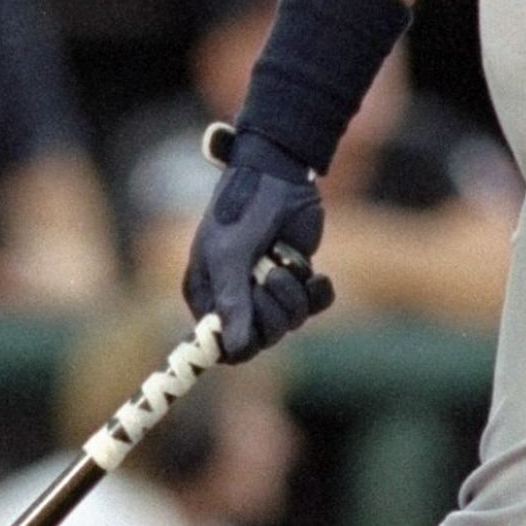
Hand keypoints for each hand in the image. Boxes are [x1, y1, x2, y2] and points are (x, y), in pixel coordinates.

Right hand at [183, 127, 333, 364]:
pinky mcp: (297, 280)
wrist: (280, 174)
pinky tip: (315, 272)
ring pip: (289, 323)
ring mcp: (267, 290)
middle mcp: (235, 297)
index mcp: (207, 295)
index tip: (255, 329)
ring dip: (294, 296)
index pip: (220, 345)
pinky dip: (318, 292)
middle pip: (260, 339)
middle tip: (270, 276)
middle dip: (272, 311)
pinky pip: (315, 307)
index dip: (239, 343)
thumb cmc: (243, 210)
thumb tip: (233, 351)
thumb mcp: (230, 256)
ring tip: (286, 263)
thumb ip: (232, 302)